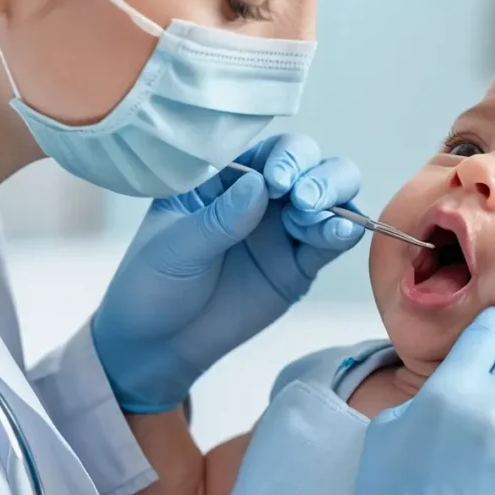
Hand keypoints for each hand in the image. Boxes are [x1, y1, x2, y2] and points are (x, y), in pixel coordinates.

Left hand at [92, 133, 365, 412]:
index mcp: (227, 178)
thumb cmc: (153, 285)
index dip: (284, 157)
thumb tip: (260, 186)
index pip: (269, 150)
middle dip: (318, 174)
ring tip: (315, 217)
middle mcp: (263, 196)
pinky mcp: (301, 266)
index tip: (277, 182)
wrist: (159, 344)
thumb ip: (219, 219)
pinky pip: (330, 243)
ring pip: (331, 198)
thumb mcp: (175, 248)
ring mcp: (285, 230)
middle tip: (304, 199)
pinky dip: (342, 233)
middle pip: (312, 164)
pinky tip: (341, 233)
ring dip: (335, 199)